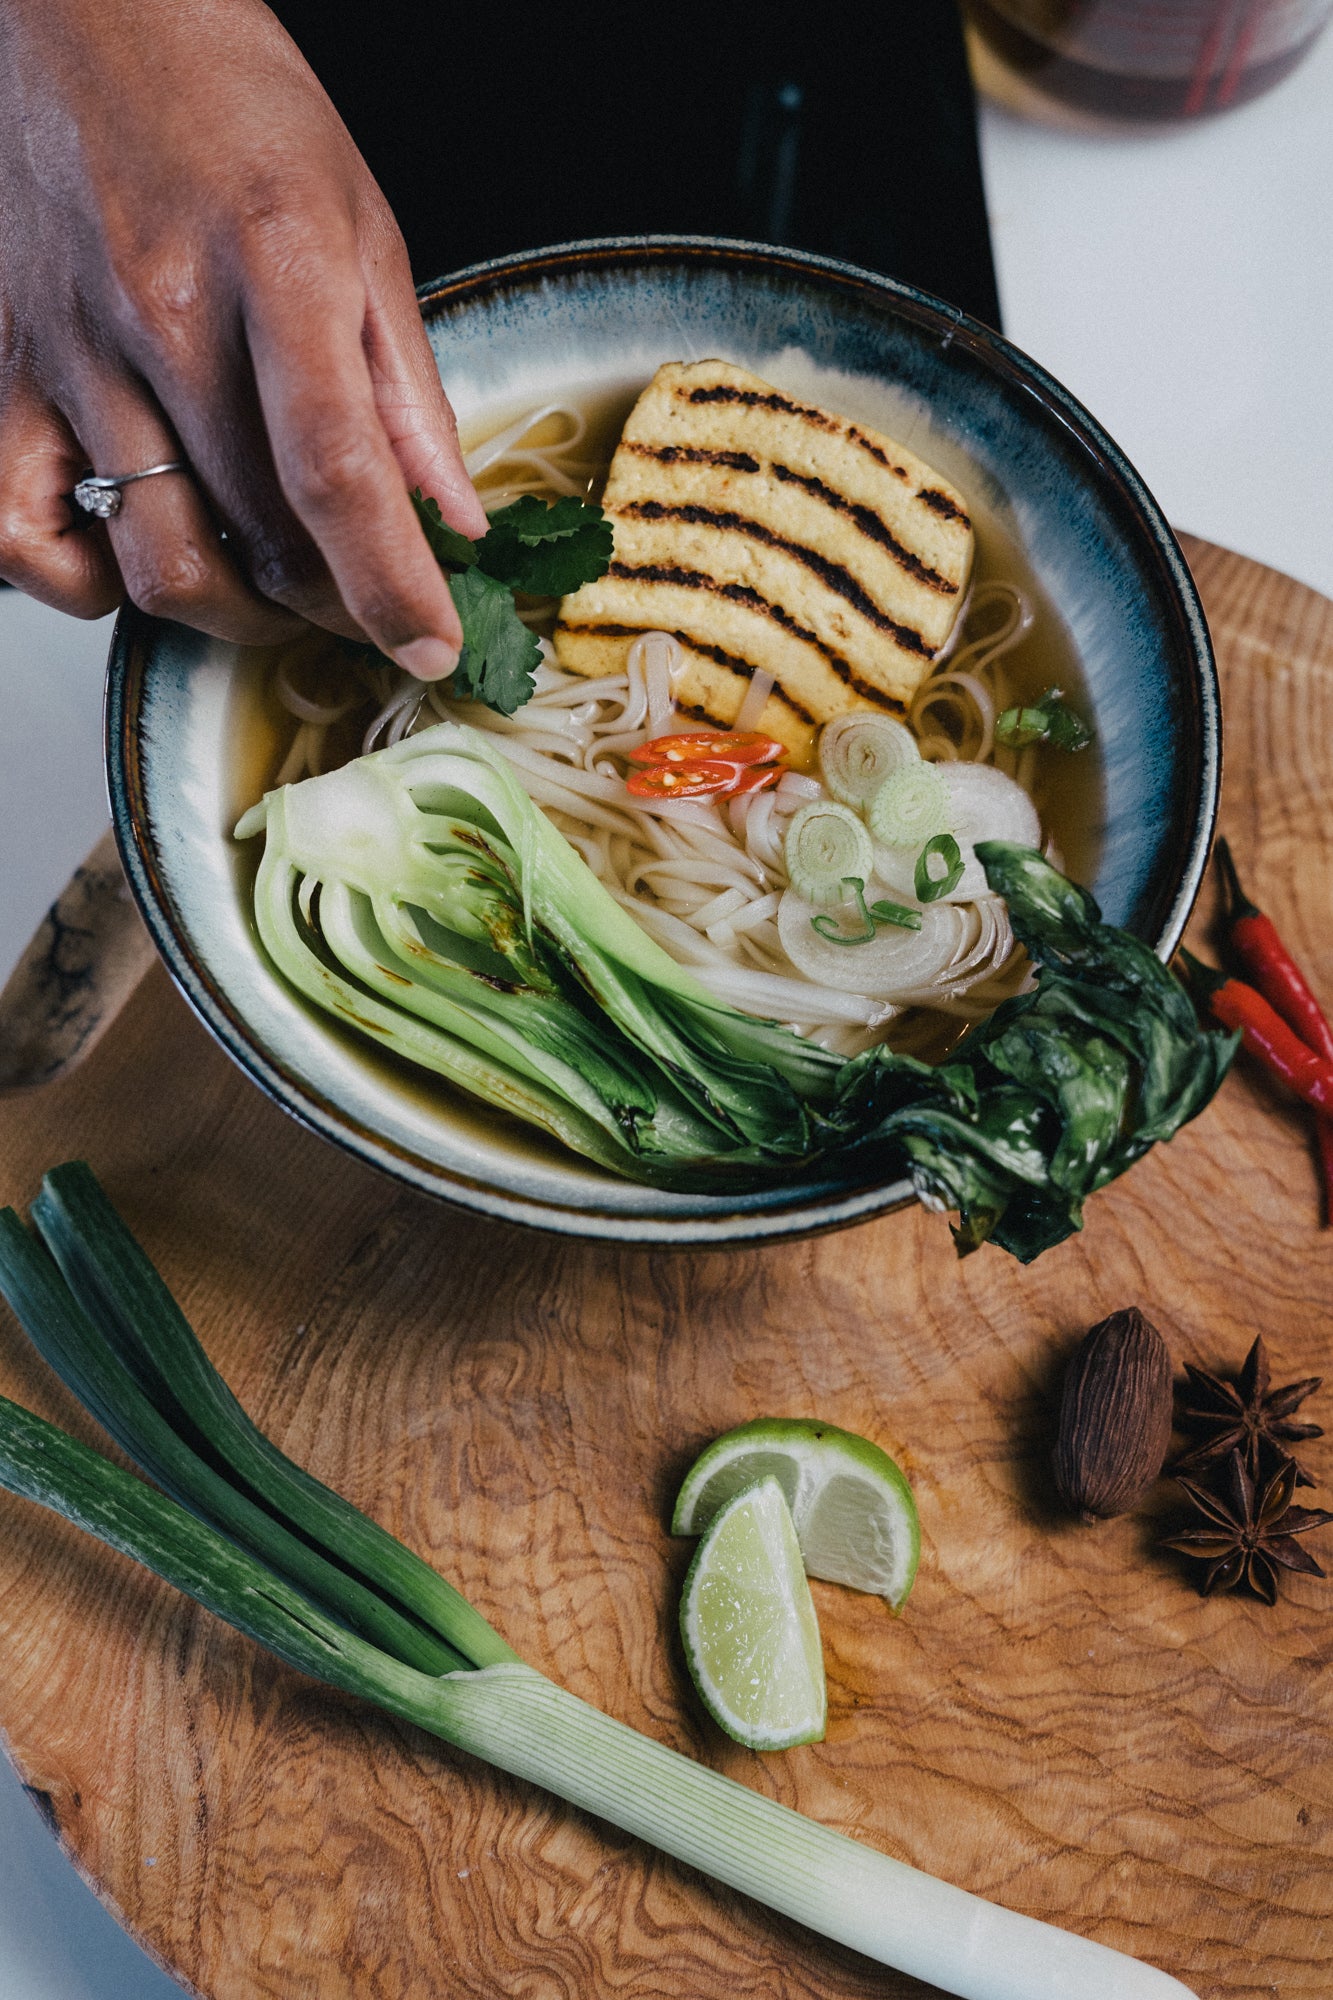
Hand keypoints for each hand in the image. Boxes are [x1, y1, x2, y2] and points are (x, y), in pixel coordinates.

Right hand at [0, 0, 485, 675]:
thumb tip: (454, 518)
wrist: (89, 14)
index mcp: (277, 261)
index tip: (430, 645)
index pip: (339, 470)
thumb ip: (407, 386)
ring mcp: (67, 349)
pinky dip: (82, 584)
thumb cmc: (232, 105)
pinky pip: (22, 539)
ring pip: (155, 564)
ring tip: (267, 587)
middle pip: (259, 539)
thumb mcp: (363, 224)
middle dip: (330, 606)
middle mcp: (162, 310)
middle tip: (358, 598)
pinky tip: (135, 552)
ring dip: (232, 613)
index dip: (392, 584)